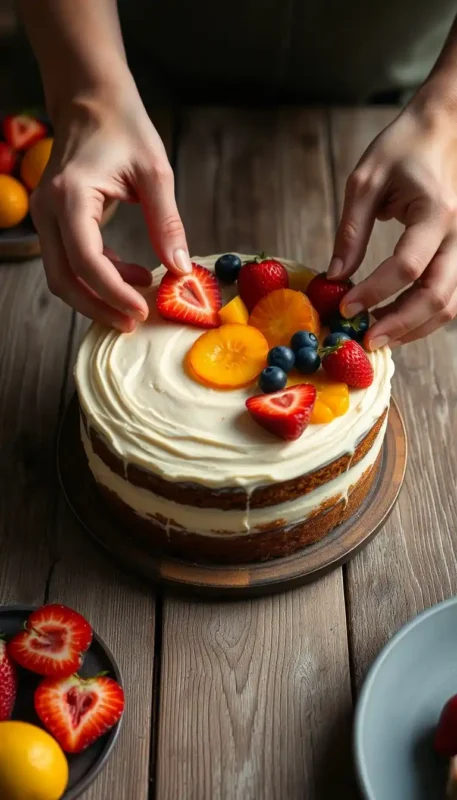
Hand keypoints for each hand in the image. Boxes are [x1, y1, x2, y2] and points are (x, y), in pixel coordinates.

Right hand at [32, 84, 190, 331]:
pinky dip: (97, 277)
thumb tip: (181, 269)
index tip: (143, 310)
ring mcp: (45, 215)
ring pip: (61, 275)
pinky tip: (130, 274)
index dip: (114, 292)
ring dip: (97, 296)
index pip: (86, 260)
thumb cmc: (125, 128)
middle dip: (99, 307)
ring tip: (139, 299)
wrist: (91, 100)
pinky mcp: (53, 220)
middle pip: (63, 279)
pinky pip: (68, 261)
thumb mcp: (155, 173)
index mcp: (71, 196)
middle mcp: (47, 209)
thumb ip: (166, 223)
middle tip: (134, 323)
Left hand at [328, 102, 456, 348]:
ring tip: (378, 336)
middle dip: (400, 324)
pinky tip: (398, 322)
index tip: (344, 306)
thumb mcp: (365, 181)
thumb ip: (351, 232)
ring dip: (415, 327)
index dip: (375, 292)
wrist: (444, 127)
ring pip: (450, 303)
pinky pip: (452, 296)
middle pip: (436, 295)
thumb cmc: (402, 148)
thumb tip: (335, 276)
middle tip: (365, 339)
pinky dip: (426, 316)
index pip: (408, 266)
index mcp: (435, 212)